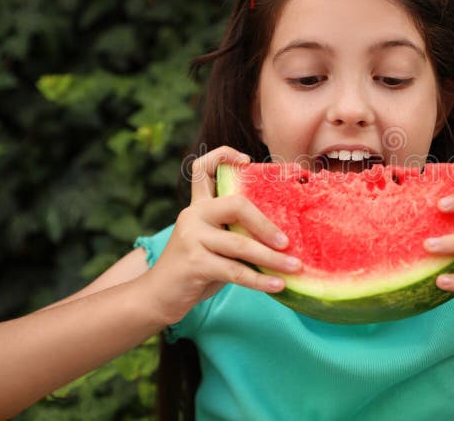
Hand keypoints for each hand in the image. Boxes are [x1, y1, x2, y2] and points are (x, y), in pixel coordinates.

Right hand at [141, 146, 300, 325]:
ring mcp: (192, 238)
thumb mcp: (212, 243)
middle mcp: (193, 215)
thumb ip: (234, 232)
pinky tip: (278, 285)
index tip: (248, 160)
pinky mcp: (194, 263)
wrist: (157, 297)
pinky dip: (260, 280)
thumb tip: (283, 238)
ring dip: (272, 258)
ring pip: (240, 244)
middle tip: (288, 243)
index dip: (223, 156)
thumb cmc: (194, 269)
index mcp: (199, 206)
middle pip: (236, 205)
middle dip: (266, 225)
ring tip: (295, 267)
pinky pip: (235, 271)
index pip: (203, 168)